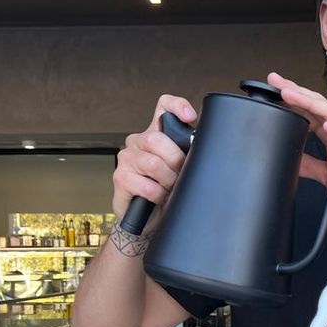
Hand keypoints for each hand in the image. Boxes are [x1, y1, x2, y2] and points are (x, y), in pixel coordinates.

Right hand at [113, 94, 197, 221]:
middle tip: (182, 174)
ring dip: (168, 181)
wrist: (147, 219)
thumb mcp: (180, 169)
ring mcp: (127, 159)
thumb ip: (188, 155)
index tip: (191, 117)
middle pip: (157, 139)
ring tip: (171, 189)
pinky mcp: (120, 178)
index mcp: (155, 133)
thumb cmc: (166, 190)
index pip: (163, 107)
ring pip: (153, 164)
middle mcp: (138, 141)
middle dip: (176, 160)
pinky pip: (146, 186)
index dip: (177, 106)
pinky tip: (160, 198)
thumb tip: (205, 151)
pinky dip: (159, 195)